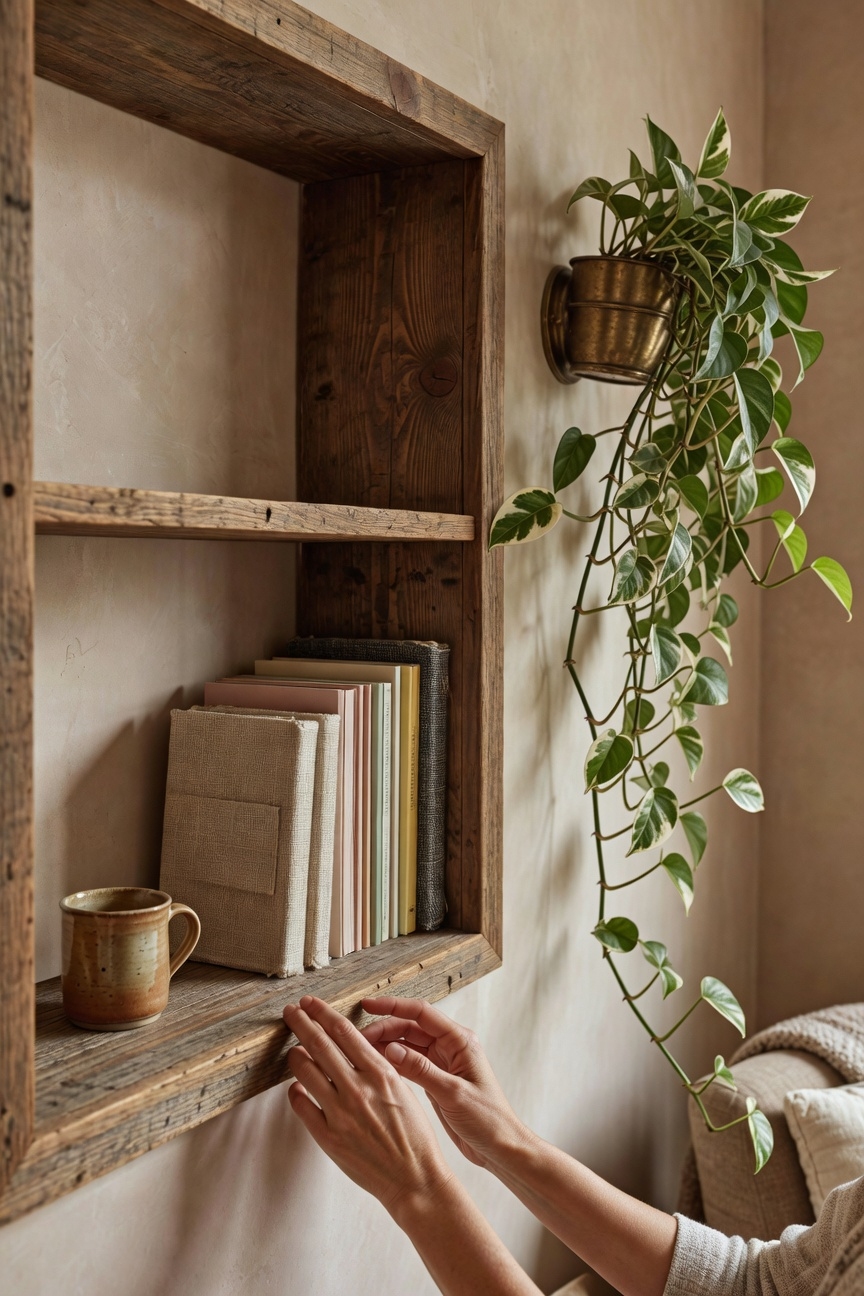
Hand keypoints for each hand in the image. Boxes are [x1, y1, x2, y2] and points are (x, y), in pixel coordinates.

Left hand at [283, 995, 451, 1217]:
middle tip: (290, 1010)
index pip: (344, 1032)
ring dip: (295, 1055)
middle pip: (320, 1045)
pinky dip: (295, 1092)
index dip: (323, 1014)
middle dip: (301, 1023)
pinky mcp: (328, 1138)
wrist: (414, 1179)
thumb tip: (352, 1049)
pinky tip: (296, 1087)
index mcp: (380, 1073)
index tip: (310, 1004)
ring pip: (305, 1072)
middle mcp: (357, 1089)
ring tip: (292, 1049)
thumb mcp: (403, 1090)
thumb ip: (377, 1068)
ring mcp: (340, 1114)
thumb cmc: (414, 1137)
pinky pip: (301, 1106)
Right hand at [360, 997, 527, 1169]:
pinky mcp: (436, 1080)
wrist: (500, 1147)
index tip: (369, 1005)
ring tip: (360, 1050)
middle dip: (384, 1029)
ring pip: (408, 1045)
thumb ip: (422, 1070)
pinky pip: (410, 1064)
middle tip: (358, 1038)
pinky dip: (393, 1064)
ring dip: (386, 1046)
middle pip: (411, 1028)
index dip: (393, 1006)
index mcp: (460, 1041)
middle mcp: (451, 1047)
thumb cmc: (487, 1119)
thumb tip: (391, 1048)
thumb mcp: (453, 1093)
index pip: (422, 1013)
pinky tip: (375, 1066)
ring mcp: (443, 1063)